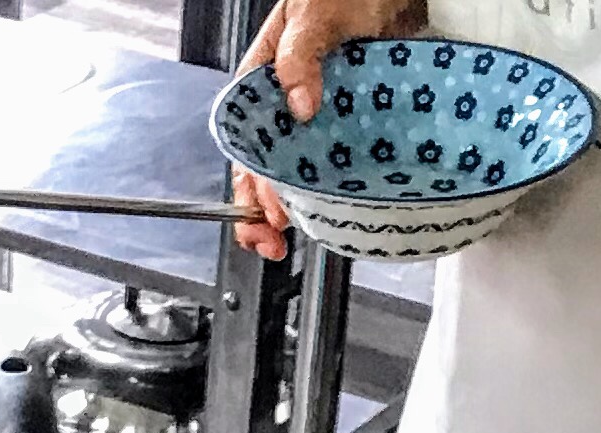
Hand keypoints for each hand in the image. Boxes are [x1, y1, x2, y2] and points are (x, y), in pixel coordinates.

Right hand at [229, 0, 425, 256]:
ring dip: (300, 203)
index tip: (262, 217)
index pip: (245, 146)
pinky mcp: (355, 117)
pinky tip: (340, 202)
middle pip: (267, 167)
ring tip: (302, 232)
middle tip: (275, 242)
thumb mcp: (314, 16)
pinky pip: (342, 156)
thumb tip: (300, 105)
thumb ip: (301, 57)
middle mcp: (287, 103)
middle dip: (266, 210)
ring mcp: (322, 112)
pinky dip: (339, 182)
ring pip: (301, 168)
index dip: (250, 187)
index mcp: (262, 82)